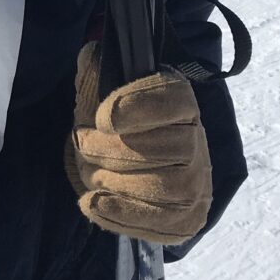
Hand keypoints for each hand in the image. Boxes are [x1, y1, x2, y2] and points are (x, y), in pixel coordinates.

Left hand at [67, 41, 211, 244]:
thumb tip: (92, 54)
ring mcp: (197, 184)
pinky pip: (161, 225)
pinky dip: (120, 215)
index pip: (172, 100)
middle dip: (110, 149)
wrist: (128, 161)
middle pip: (165, 149)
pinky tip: (94, 203)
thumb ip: (96, 69)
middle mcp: (197, 142)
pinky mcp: (187, 218)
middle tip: (82, 143)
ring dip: (113, 181)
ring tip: (90, 172)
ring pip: (164, 188)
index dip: (136, 107)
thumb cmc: (114, 120)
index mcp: (179, 100)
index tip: (102, 118)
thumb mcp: (101, 88)